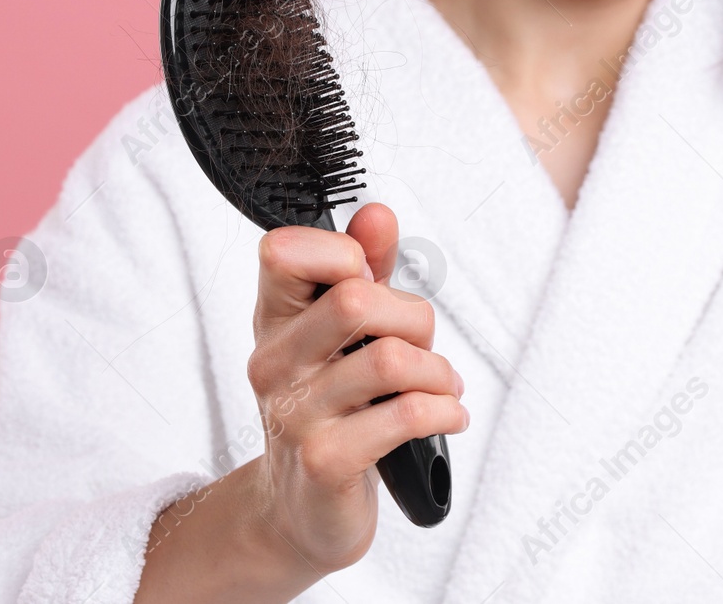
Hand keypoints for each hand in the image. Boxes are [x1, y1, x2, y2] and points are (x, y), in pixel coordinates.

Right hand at [134, 204, 467, 602]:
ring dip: (437, 371)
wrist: (302, 510)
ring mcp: (296, 414)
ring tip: (441, 386)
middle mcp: (274, 362)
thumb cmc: (331, 410)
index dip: (344, 252)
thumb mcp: (344, 333)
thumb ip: (364, 269)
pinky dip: (444, 410)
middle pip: (357, 299)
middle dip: (413, 318)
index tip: (371, 279)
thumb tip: (377, 213)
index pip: (284, 252)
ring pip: (391, 358)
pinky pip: (405, 415)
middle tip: (423, 347)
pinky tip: (449, 415)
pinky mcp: (326, 461)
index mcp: (275, 319)